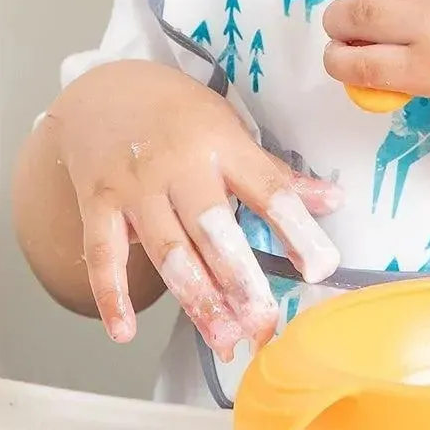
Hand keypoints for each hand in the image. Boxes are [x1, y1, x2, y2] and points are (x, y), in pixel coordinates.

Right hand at [43, 59, 340, 355]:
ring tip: (222, 339)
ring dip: (195, 297)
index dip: (296, 228)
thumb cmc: (177, 115)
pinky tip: (126, 333)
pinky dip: (111, 295)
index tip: (321, 267)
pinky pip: (103, 254)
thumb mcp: (229, 128)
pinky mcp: (97, 204)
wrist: (103, 90)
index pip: (266, 189)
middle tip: (264, 322)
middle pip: (212, 227)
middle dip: (239, 278)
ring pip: (166, 249)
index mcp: (221, 144)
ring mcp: (134, 187)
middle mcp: (178, 166)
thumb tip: (332, 200)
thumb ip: (273, 173)